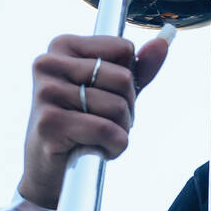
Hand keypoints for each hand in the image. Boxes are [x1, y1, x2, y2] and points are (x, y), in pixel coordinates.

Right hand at [19, 31, 170, 208]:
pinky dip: (113, 147)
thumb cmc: (82, 125)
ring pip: (118, 106)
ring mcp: (46, 92)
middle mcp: (49, 63)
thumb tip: (164, 41)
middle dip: (127, 109)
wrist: (49, 169)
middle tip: (104, 123)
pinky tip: (95, 150)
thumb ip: (139, 67)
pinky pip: (106, 131)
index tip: (105, 97)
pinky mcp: (49, 122)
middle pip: (124, 79)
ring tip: (97, 138)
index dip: (128, 81)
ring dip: (120, 131)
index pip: (125, 49)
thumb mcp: (113, 92)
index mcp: (63, 46)